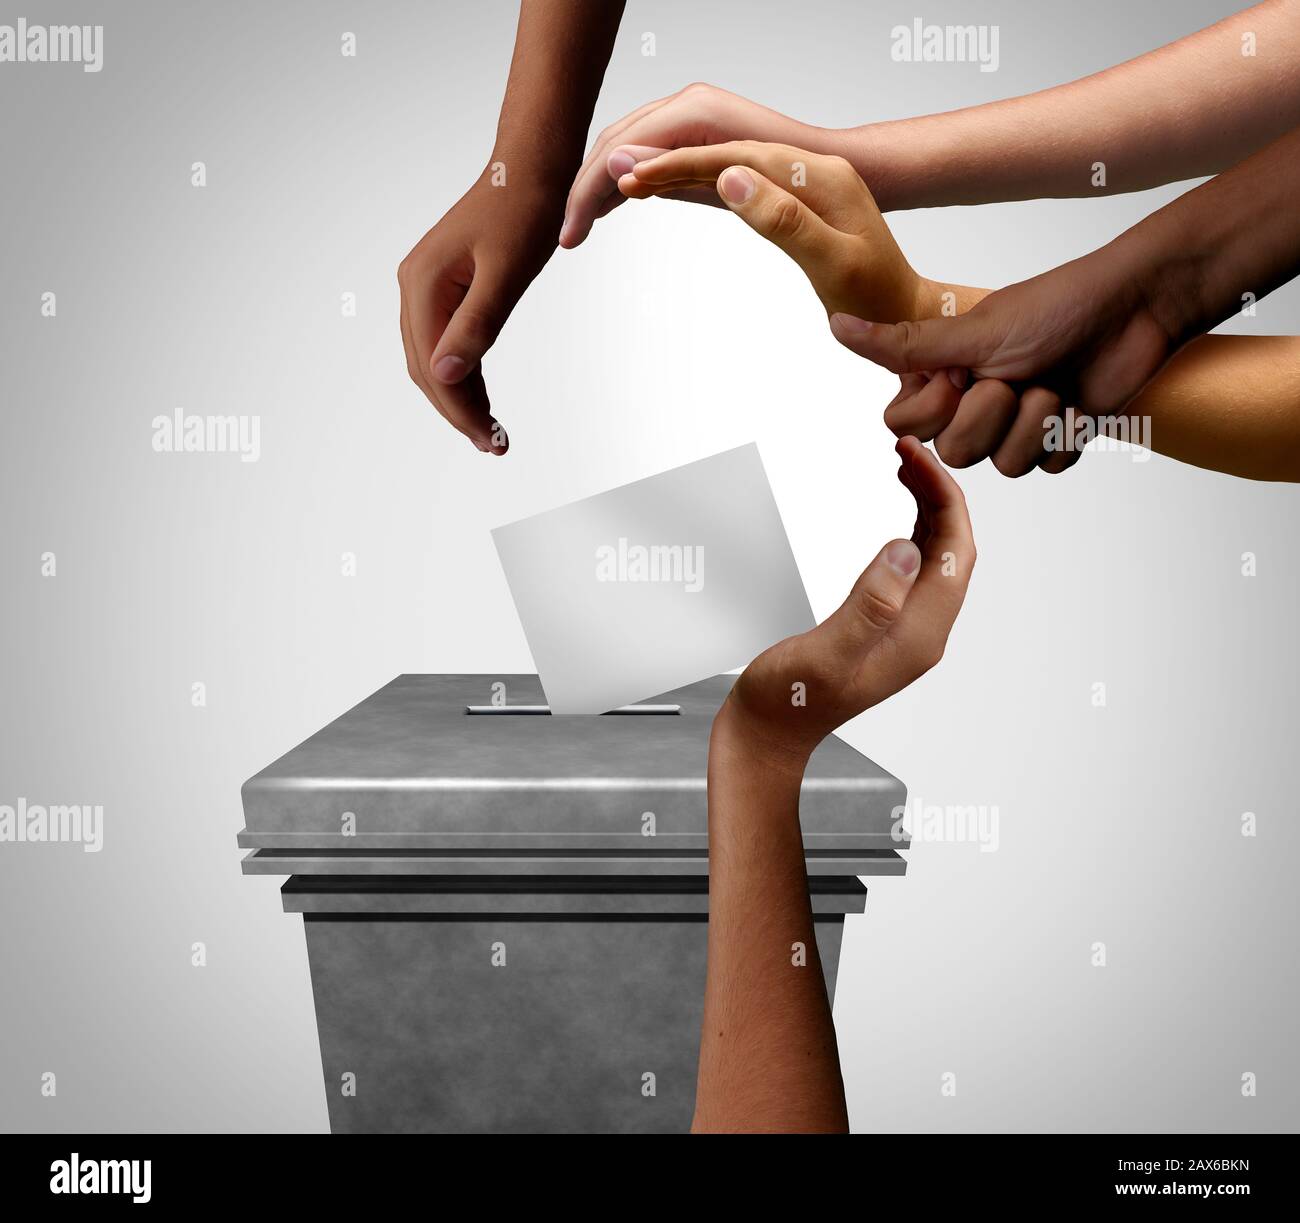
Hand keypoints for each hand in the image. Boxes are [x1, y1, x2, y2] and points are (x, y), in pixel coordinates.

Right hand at [398, 174, 563, 453]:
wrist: (531, 166)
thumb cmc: (524, 211)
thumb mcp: (507, 274)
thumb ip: (475, 326)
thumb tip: (445, 376)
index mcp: (423, 283)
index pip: (434, 366)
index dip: (461, 410)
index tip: (492, 441)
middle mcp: (415, 285)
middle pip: (426, 368)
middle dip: (458, 411)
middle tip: (495, 445)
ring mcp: (426, 285)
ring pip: (432, 358)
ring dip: (459, 396)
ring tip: (491, 431)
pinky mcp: (444, 285)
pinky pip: (444, 339)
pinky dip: (462, 371)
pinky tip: (480, 395)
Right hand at [558, 83, 834, 248]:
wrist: (861, 186)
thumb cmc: (825, 202)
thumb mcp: (771, 207)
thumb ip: (694, 183)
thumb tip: (626, 170)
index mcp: (707, 117)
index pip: (627, 149)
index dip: (591, 193)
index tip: (570, 234)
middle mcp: (697, 107)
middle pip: (619, 141)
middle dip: (586, 188)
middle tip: (565, 237)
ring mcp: (699, 119)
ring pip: (629, 147)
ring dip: (600, 186)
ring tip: (578, 229)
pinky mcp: (704, 138)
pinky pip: (651, 155)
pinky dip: (626, 181)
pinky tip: (612, 206)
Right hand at [617, 141, 949, 323]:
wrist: (910, 316)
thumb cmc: (880, 301)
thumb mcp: (837, 264)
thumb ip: (784, 219)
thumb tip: (730, 179)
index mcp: (813, 175)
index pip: (725, 157)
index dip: (671, 166)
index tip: (624, 181)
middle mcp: (800, 168)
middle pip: (710, 148)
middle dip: (651, 164)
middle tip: (598, 190)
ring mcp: (791, 183)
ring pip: (710, 163)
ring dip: (659, 173)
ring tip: (610, 192)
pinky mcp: (785, 203)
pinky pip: (723, 184)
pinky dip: (683, 186)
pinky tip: (658, 192)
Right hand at [719, 437, 974, 768]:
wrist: (767, 736)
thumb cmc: (785, 702)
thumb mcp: (823, 653)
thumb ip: (869, 605)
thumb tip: (908, 548)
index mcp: (918, 636)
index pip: (953, 549)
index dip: (942, 494)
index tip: (913, 455)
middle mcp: (922, 632)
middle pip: (952, 548)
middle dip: (938, 491)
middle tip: (906, 448)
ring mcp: (907, 632)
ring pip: (936, 555)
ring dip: (928, 507)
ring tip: (904, 466)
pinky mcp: (887, 628)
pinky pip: (916, 569)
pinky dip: (913, 530)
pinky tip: (899, 512)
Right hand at [830, 244, 1174, 476]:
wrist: (1138, 308)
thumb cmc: (1058, 307)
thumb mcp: (972, 333)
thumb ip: (902, 345)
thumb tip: (835, 323)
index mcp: (945, 373)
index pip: (905, 425)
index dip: (934, 411)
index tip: (962, 376)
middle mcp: (973, 400)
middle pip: (955, 453)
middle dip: (990, 416)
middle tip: (1016, 376)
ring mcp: (1015, 423)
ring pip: (1002, 467)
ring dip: (1034, 424)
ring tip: (1055, 385)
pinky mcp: (1056, 440)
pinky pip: (1047, 467)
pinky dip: (1066, 434)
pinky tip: (1081, 402)